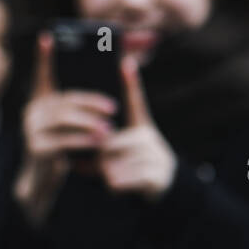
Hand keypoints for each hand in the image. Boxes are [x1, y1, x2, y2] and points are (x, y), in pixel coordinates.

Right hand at [14, 32, 117, 221]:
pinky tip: (100, 143)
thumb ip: (79, 110)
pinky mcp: (36, 149)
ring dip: (91, 123)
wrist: (42, 181)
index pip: (41, 75)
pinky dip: (85, 140)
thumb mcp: (69, 127)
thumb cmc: (62, 149)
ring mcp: (31, 130)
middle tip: (114, 108)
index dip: (44, 57)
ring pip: (65, 119)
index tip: (48, 36)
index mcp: (40, 102)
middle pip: (64, 100)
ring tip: (110, 129)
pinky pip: (65, 140)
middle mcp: (32, 113)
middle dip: (92, 102)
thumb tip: (107, 98)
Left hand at [97, 55, 176, 200]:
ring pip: (111, 165)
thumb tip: (86, 145)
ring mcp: (153, 156)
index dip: (131, 82)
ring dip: (105, 174)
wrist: (163, 185)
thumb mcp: (120, 150)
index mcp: (140, 125)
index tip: (125, 62)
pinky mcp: (154, 176)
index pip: (135, 101)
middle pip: (107, 143)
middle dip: (97, 157)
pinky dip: (112, 186)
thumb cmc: (132, 163)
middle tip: (97, 165)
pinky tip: (119, 187)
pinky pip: (119, 180)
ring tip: (113, 176)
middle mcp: (148, 136)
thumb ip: (102, 144)